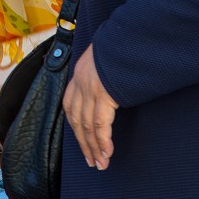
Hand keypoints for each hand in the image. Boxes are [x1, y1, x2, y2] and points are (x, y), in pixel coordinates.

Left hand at [63, 44, 117, 170]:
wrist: (126, 35)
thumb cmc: (121, 48)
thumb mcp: (104, 59)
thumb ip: (102, 75)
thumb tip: (109, 90)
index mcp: (80, 75)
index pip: (71, 108)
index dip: (76, 129)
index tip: (83, 144)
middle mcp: (81, 83)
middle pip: (77, 121)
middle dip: (85, 144)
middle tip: (93, 162)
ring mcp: (90, 88)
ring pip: (87, 126)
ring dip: (94, 148)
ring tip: (101, 164)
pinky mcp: (102, 93)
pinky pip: (100, 123)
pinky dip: (103, 141)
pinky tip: (106, 153)